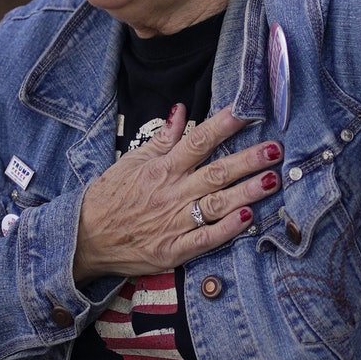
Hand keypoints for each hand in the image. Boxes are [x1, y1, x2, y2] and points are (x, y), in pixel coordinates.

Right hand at [74, 106, 282, 282]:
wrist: (85, 238)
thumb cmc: (111, 196)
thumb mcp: (131, 161)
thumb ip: (162, 138)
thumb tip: (181, 110)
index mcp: (162, 168)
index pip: (198, 141)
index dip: (223, 126)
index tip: (247, 112)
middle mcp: (172, 192)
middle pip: (216, 172)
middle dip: (248, 160)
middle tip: (275, 149)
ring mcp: (174, 222)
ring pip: (217, 204)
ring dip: (246, 192)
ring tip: (272, 180)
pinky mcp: (174, 249)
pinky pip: (205, 239)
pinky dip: (226, 229)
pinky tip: (248, 218)